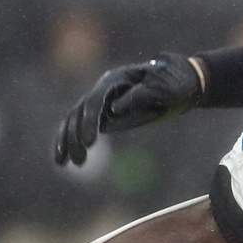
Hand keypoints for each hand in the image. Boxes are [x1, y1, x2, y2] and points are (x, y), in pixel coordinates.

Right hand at [54, 52, 201, 165]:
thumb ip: (141, 96)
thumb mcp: (163, 88)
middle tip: (79, 162)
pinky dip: (72, 141)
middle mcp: (103, 89)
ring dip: (67, 141)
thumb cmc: (174, 83)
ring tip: (62, 163)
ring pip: (75, 119)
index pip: (94, 101)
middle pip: (79, 111)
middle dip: (75, 136)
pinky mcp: (104, 114)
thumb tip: (113, 110)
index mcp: (115, 79)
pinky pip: (82, 126)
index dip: (90, 122)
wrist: (180, 81)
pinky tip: (65, 158)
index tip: (90, 144)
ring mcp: (102, 101)